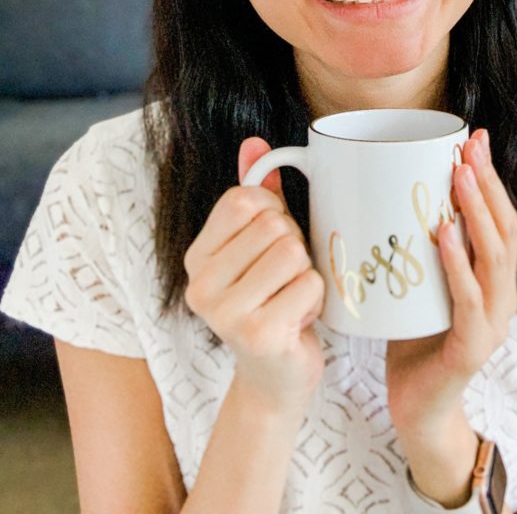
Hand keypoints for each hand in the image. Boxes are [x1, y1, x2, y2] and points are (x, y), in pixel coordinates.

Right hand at [183, 137, 325, 417]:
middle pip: (273, 224)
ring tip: (291, 297)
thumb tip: (255, 142)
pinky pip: (310, 284)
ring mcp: (225, 313)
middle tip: (285, 278)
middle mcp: (199, 284)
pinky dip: (316, 298)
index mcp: (196, 256)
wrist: (275, 378)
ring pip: (293, 251)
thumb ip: (256, 193)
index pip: (243, 198)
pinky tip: (298, 319)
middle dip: (294, 245)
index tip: (273, 239)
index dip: (273, 210)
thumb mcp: (260, 244)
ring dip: (306, 273)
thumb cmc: (272, 299)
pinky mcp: (258, 335)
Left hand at [386, 129, 516, 500]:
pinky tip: (444, 234)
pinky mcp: (473, 348)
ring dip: (477, 212)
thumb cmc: (412, 338)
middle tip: (467, 147)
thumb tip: (381, 187)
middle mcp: (502, 296)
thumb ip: (413, 242)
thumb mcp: (417, 281)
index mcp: (493, 277)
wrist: (417, 410)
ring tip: (458, 176)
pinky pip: (469, 299)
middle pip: (505, 229)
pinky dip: (459, 264)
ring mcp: (492, 323)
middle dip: (487, 183)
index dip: (490, 177)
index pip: (501, 217)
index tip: (472, 137)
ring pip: (495, 258)